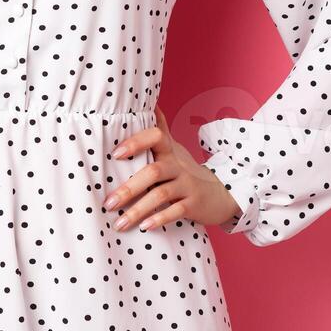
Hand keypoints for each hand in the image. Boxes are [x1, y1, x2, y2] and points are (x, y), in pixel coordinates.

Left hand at [103, 105, 244, 232]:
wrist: (222, 192)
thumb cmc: (185, 170)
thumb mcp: (173, 149)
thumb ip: (159, 130)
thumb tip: (148, 103)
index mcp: (168, 151)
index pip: (155, 137)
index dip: (136, 142)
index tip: (115, 154)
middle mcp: (178, 166)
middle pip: (152, 171)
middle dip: (128, 188)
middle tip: (108, 203)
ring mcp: (188, 185)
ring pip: (161, 195)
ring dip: (138, 210)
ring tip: (119, 224)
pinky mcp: (195, 204)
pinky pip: (176, 211)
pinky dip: (160, 218)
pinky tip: (145, 227)